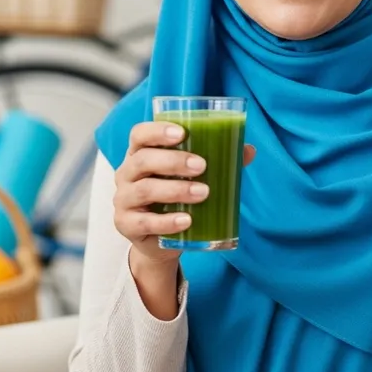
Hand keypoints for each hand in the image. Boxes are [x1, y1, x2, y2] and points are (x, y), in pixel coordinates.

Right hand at [113, 121, 255, 266]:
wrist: (161, 240)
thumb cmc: (176, 198)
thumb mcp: (193, 177)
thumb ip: (218, 162)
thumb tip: (248, 150)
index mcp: (141, 154)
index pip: (140, 134)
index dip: (157, 131)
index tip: (182, 133)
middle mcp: (127, 173)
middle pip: (142, 160)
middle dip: (173, 161)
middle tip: (202, 165)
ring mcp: (123, 199)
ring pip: (144, 190)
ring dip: (175, 190)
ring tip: (203, 193)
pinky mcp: (126, 225)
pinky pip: (143, 222)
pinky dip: (166, 221)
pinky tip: (187, 220)